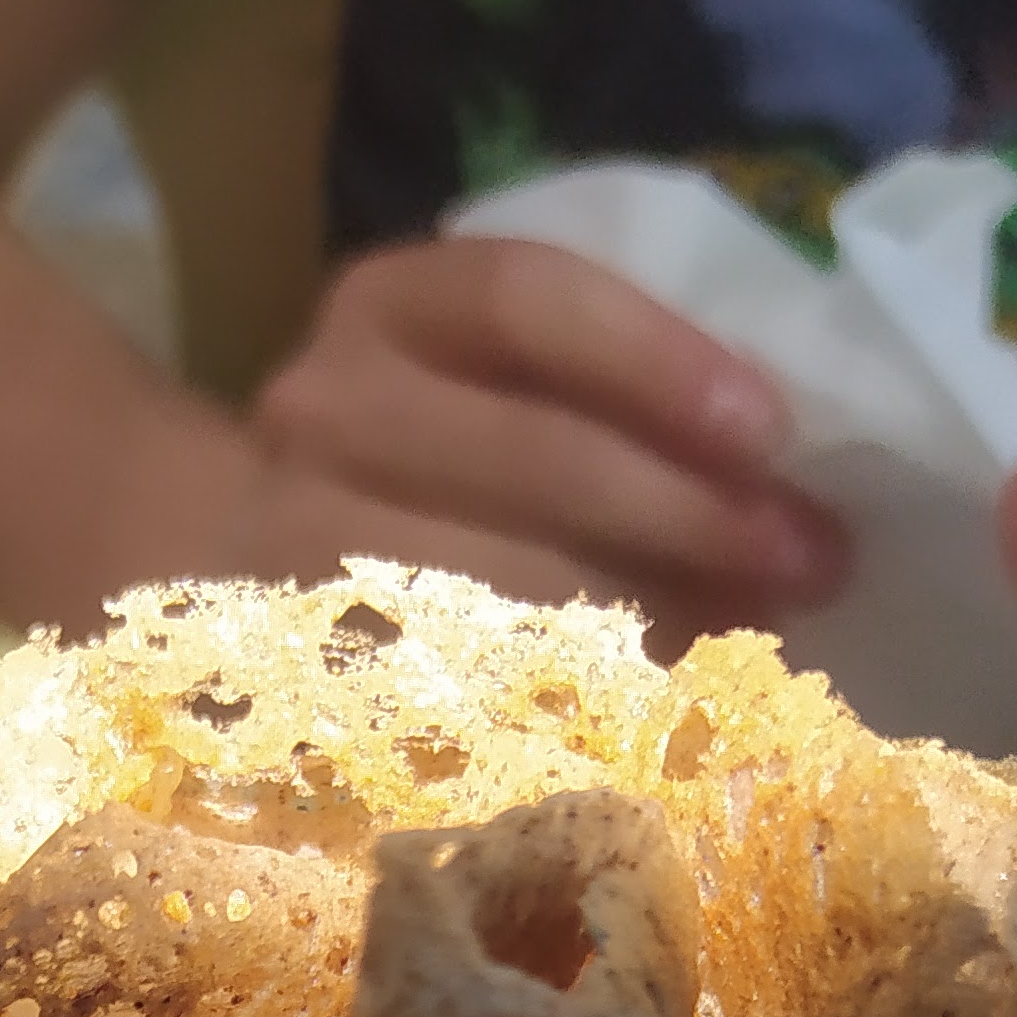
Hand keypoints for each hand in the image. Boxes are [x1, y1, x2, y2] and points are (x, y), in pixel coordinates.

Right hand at [218, 234, 847, 649]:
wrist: (205, 544)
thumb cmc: (420, 455)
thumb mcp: (483, 377)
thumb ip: (600, 388)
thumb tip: (788, 467)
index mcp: (390, 307)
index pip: (526, 302)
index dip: (656, 360)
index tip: (768, 430)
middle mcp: (324, 408)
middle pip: (528, 455)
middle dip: (690, 511)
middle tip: (812, 560)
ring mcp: (292, 538)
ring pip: (500, 584)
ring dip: (653, 617)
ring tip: (759, 641)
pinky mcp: (296, 659)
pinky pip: (455, 689)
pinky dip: (569, 701)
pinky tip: (654, 713)